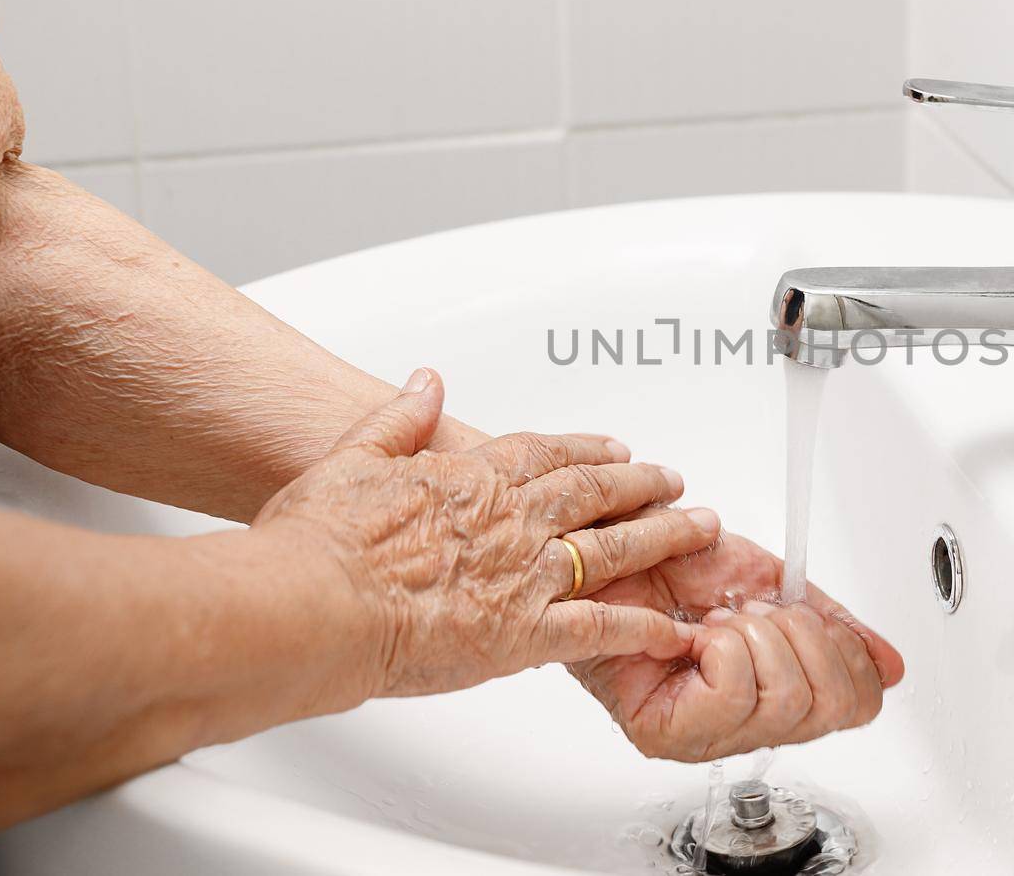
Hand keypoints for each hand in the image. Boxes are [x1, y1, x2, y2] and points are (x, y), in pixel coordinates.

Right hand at [252, 369, 721, 697]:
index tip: (612, 448)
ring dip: (664, 536)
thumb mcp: (353, 458)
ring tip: (700, 529)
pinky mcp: (527, 632)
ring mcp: (527, 574)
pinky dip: (644, 628)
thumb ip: (398, 419)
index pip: (546, 453)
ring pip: (615, 548)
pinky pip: (603, 628)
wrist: (312, 604)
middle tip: (673, 481)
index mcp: (473, 477)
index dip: (586, 449)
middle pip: (595, 491)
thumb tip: (425, 380)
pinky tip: (674, 628)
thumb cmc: (321, 541)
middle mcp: (512, 519)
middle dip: (642, 484)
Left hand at [569, 512, 905, 760]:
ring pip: (788, 698)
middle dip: (806, 636)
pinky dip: (724, 645)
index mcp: (778, 695)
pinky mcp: (667, 734)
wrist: (610, 549)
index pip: (858, 706)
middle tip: (760, 613)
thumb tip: (889, 663)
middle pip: (832, 705)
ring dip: (760, 634)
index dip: (851, 653)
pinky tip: (698, 635)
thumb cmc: (674, 568)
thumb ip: (833, 625)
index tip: (815, 616)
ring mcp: (708, 738)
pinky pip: (735, 690)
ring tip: (721, 620)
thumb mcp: (773, 586)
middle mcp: (747, 728)